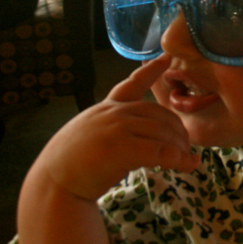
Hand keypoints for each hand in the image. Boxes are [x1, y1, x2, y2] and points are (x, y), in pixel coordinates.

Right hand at [33, 54, 199, 200]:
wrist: (53, 185)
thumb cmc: (70, 164)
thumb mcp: (88, 132)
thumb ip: (109, 125)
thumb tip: (134, 131)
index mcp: (106, 108)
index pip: (131, 84)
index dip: (151, 70)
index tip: (166, 58)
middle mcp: (114, 114)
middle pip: (159, 115)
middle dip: (178, 131)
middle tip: (186, 147)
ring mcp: (118, 129)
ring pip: (163, 132)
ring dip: (181, 148)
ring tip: (189, 159)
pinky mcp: (122, 150)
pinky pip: (160, 152)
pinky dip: (178, 160)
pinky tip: (187, 166)